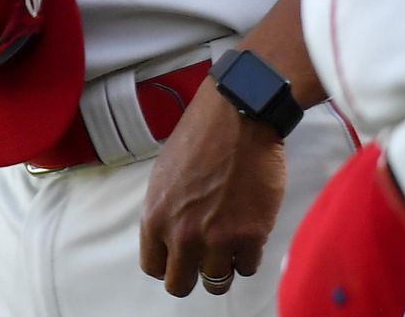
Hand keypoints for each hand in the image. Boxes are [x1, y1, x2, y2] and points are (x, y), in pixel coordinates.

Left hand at [138, 84, 288, 296]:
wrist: (237, 120)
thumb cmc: (198, 141)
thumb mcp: (164, 178)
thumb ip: (165, 213)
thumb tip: (170, 239)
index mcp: (155, 218)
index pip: (152, 267)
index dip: (167, 265)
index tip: (178, 258)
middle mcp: (182, 235)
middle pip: (181, 284)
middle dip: (192, 276)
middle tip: (204, 260)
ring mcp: (218, 239)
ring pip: (217, 283)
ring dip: (222, 268)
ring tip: (228, 247)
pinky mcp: (251, 237)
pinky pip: (247, 268)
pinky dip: (247, 257)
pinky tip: (247, 234)